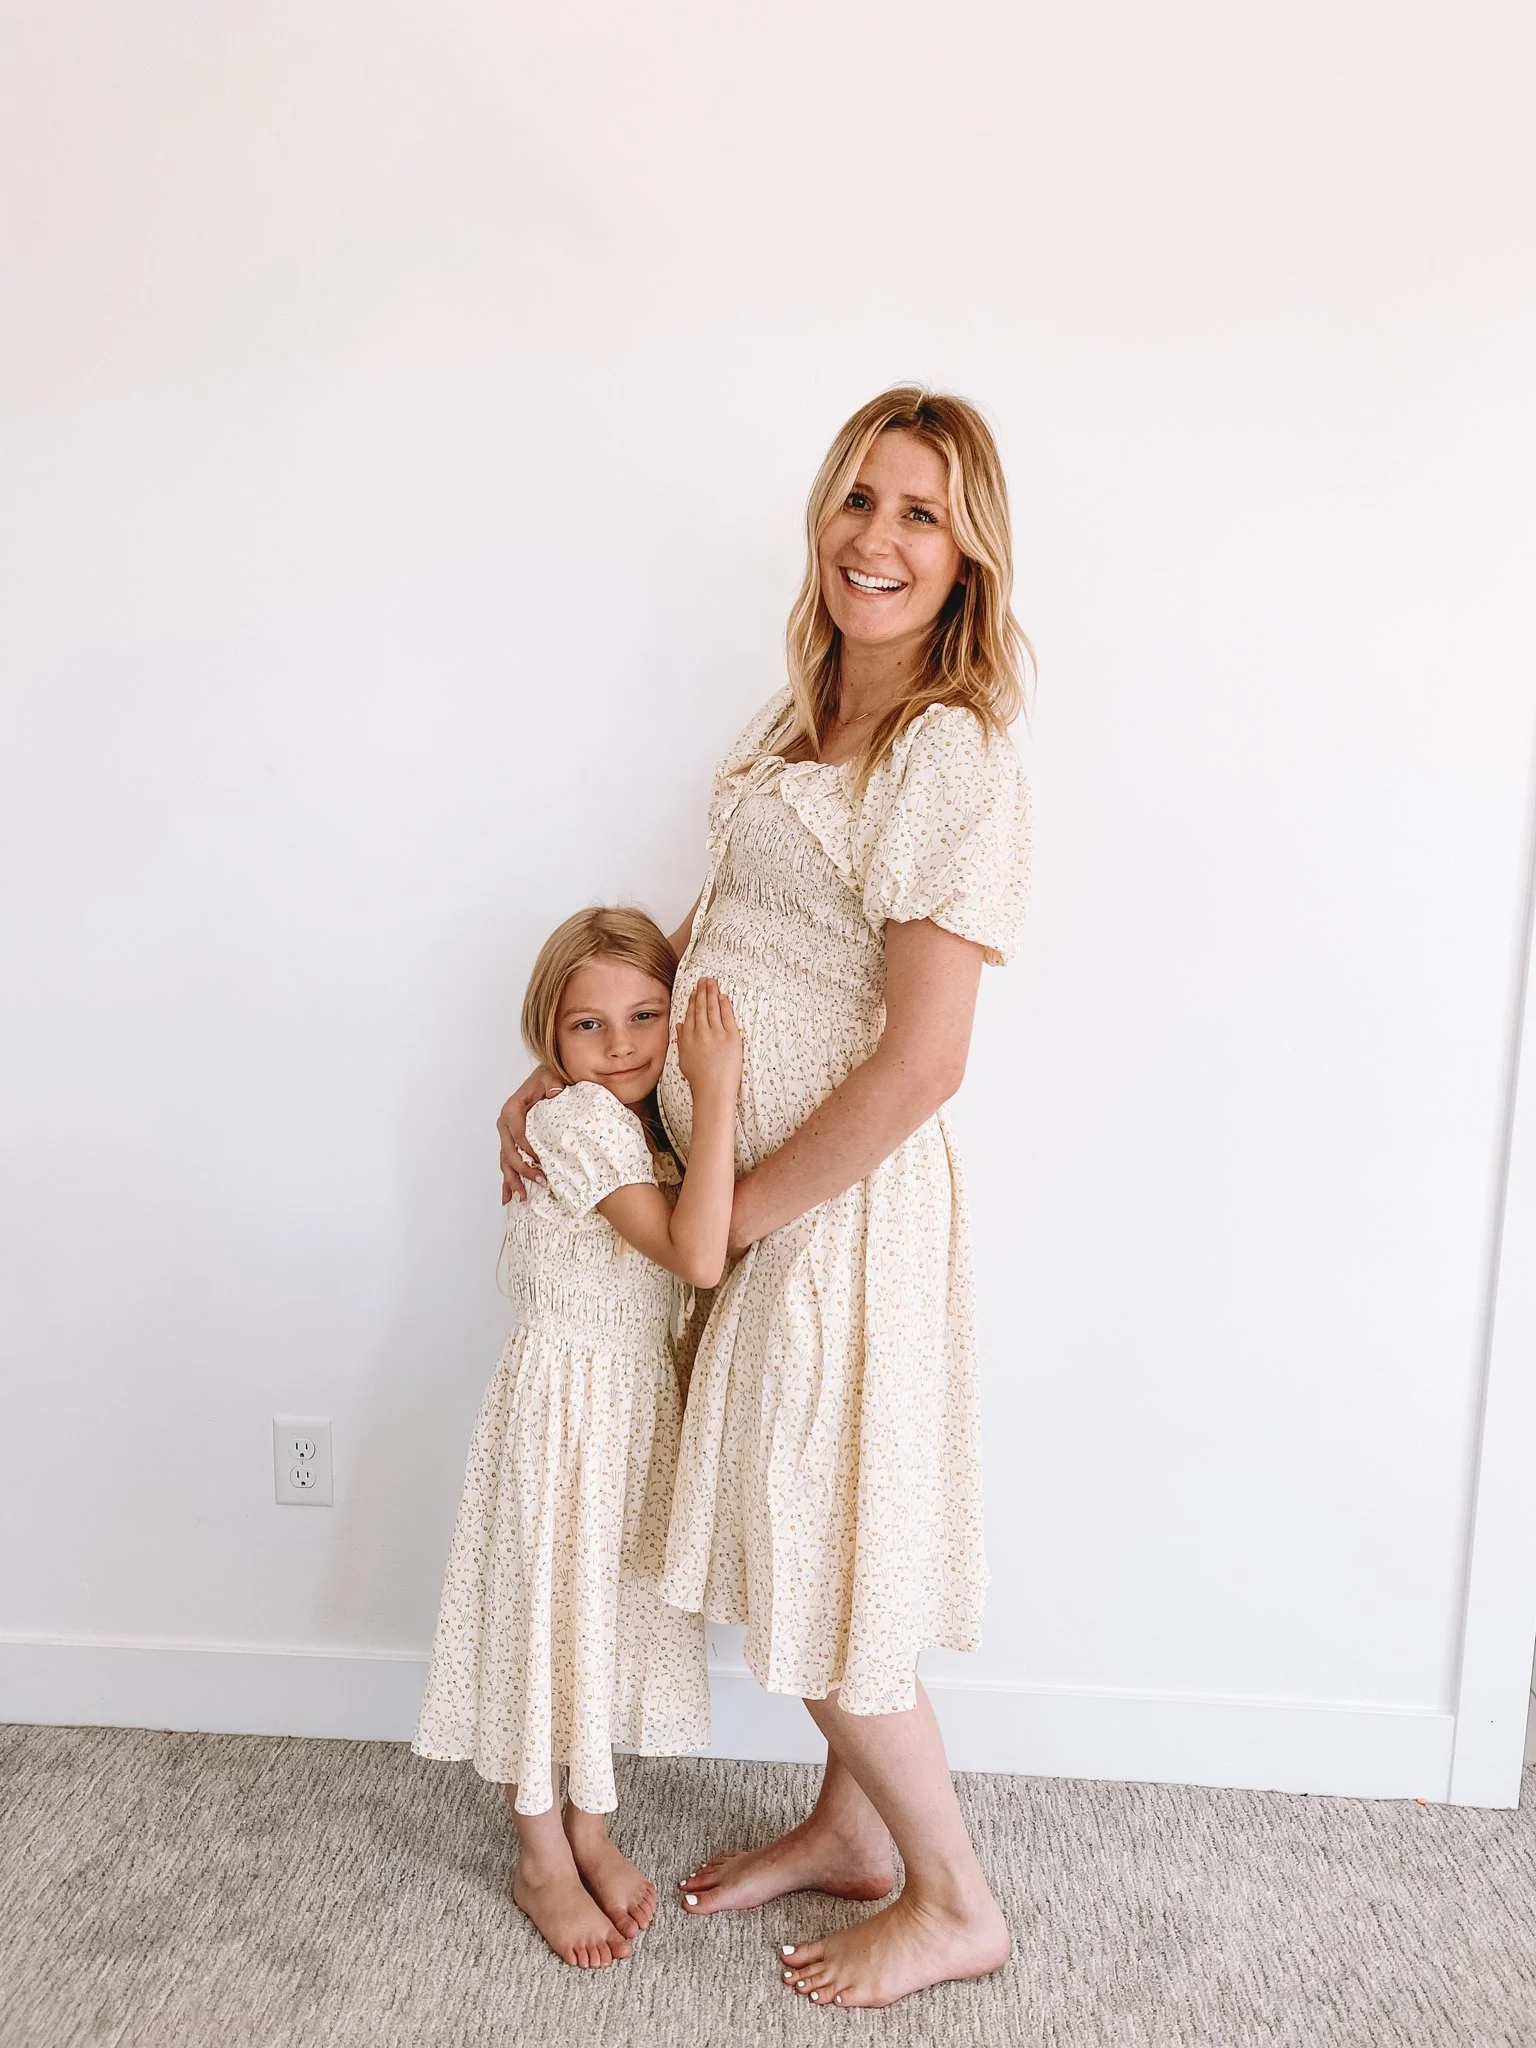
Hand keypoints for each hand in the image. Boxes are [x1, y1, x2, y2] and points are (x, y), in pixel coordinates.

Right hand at [498, 1065, 562, 1202]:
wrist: (546, 1079)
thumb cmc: (548, 1078)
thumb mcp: (551, 1077)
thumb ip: (553, 1085)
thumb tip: (555, 1093)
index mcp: (512, 1111)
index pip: (519, 1135)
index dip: (530, 1150)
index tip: (544, 1162)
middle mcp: (505, 1125)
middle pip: (510, 1152)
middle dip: (522, 1170)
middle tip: (540, 1181)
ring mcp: (507, 1135)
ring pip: (506, 1162)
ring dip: (512, 1181)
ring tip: (522, 1198)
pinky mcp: (512, 1142)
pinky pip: (507, 1163)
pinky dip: (508, 1181)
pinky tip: (508, 1197)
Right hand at [675, 976, 741, 1104]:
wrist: (713, 1091)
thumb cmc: (699, 1080)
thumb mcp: (684, 1059)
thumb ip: (682, 1040)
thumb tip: (680, 1025)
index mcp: (688, 1039)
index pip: (691, 1014)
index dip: (693, 1001)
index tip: (694, 991)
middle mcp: (701, 1034)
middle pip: (701, 1007)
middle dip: (702, 991)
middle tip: (704, 980)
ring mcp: (716, 1035)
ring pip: (713, 1009)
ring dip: (712, 993)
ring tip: (712, 982)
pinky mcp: (731, 1038)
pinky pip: (727, 1017)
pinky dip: (725, 1005)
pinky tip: (723, 996)